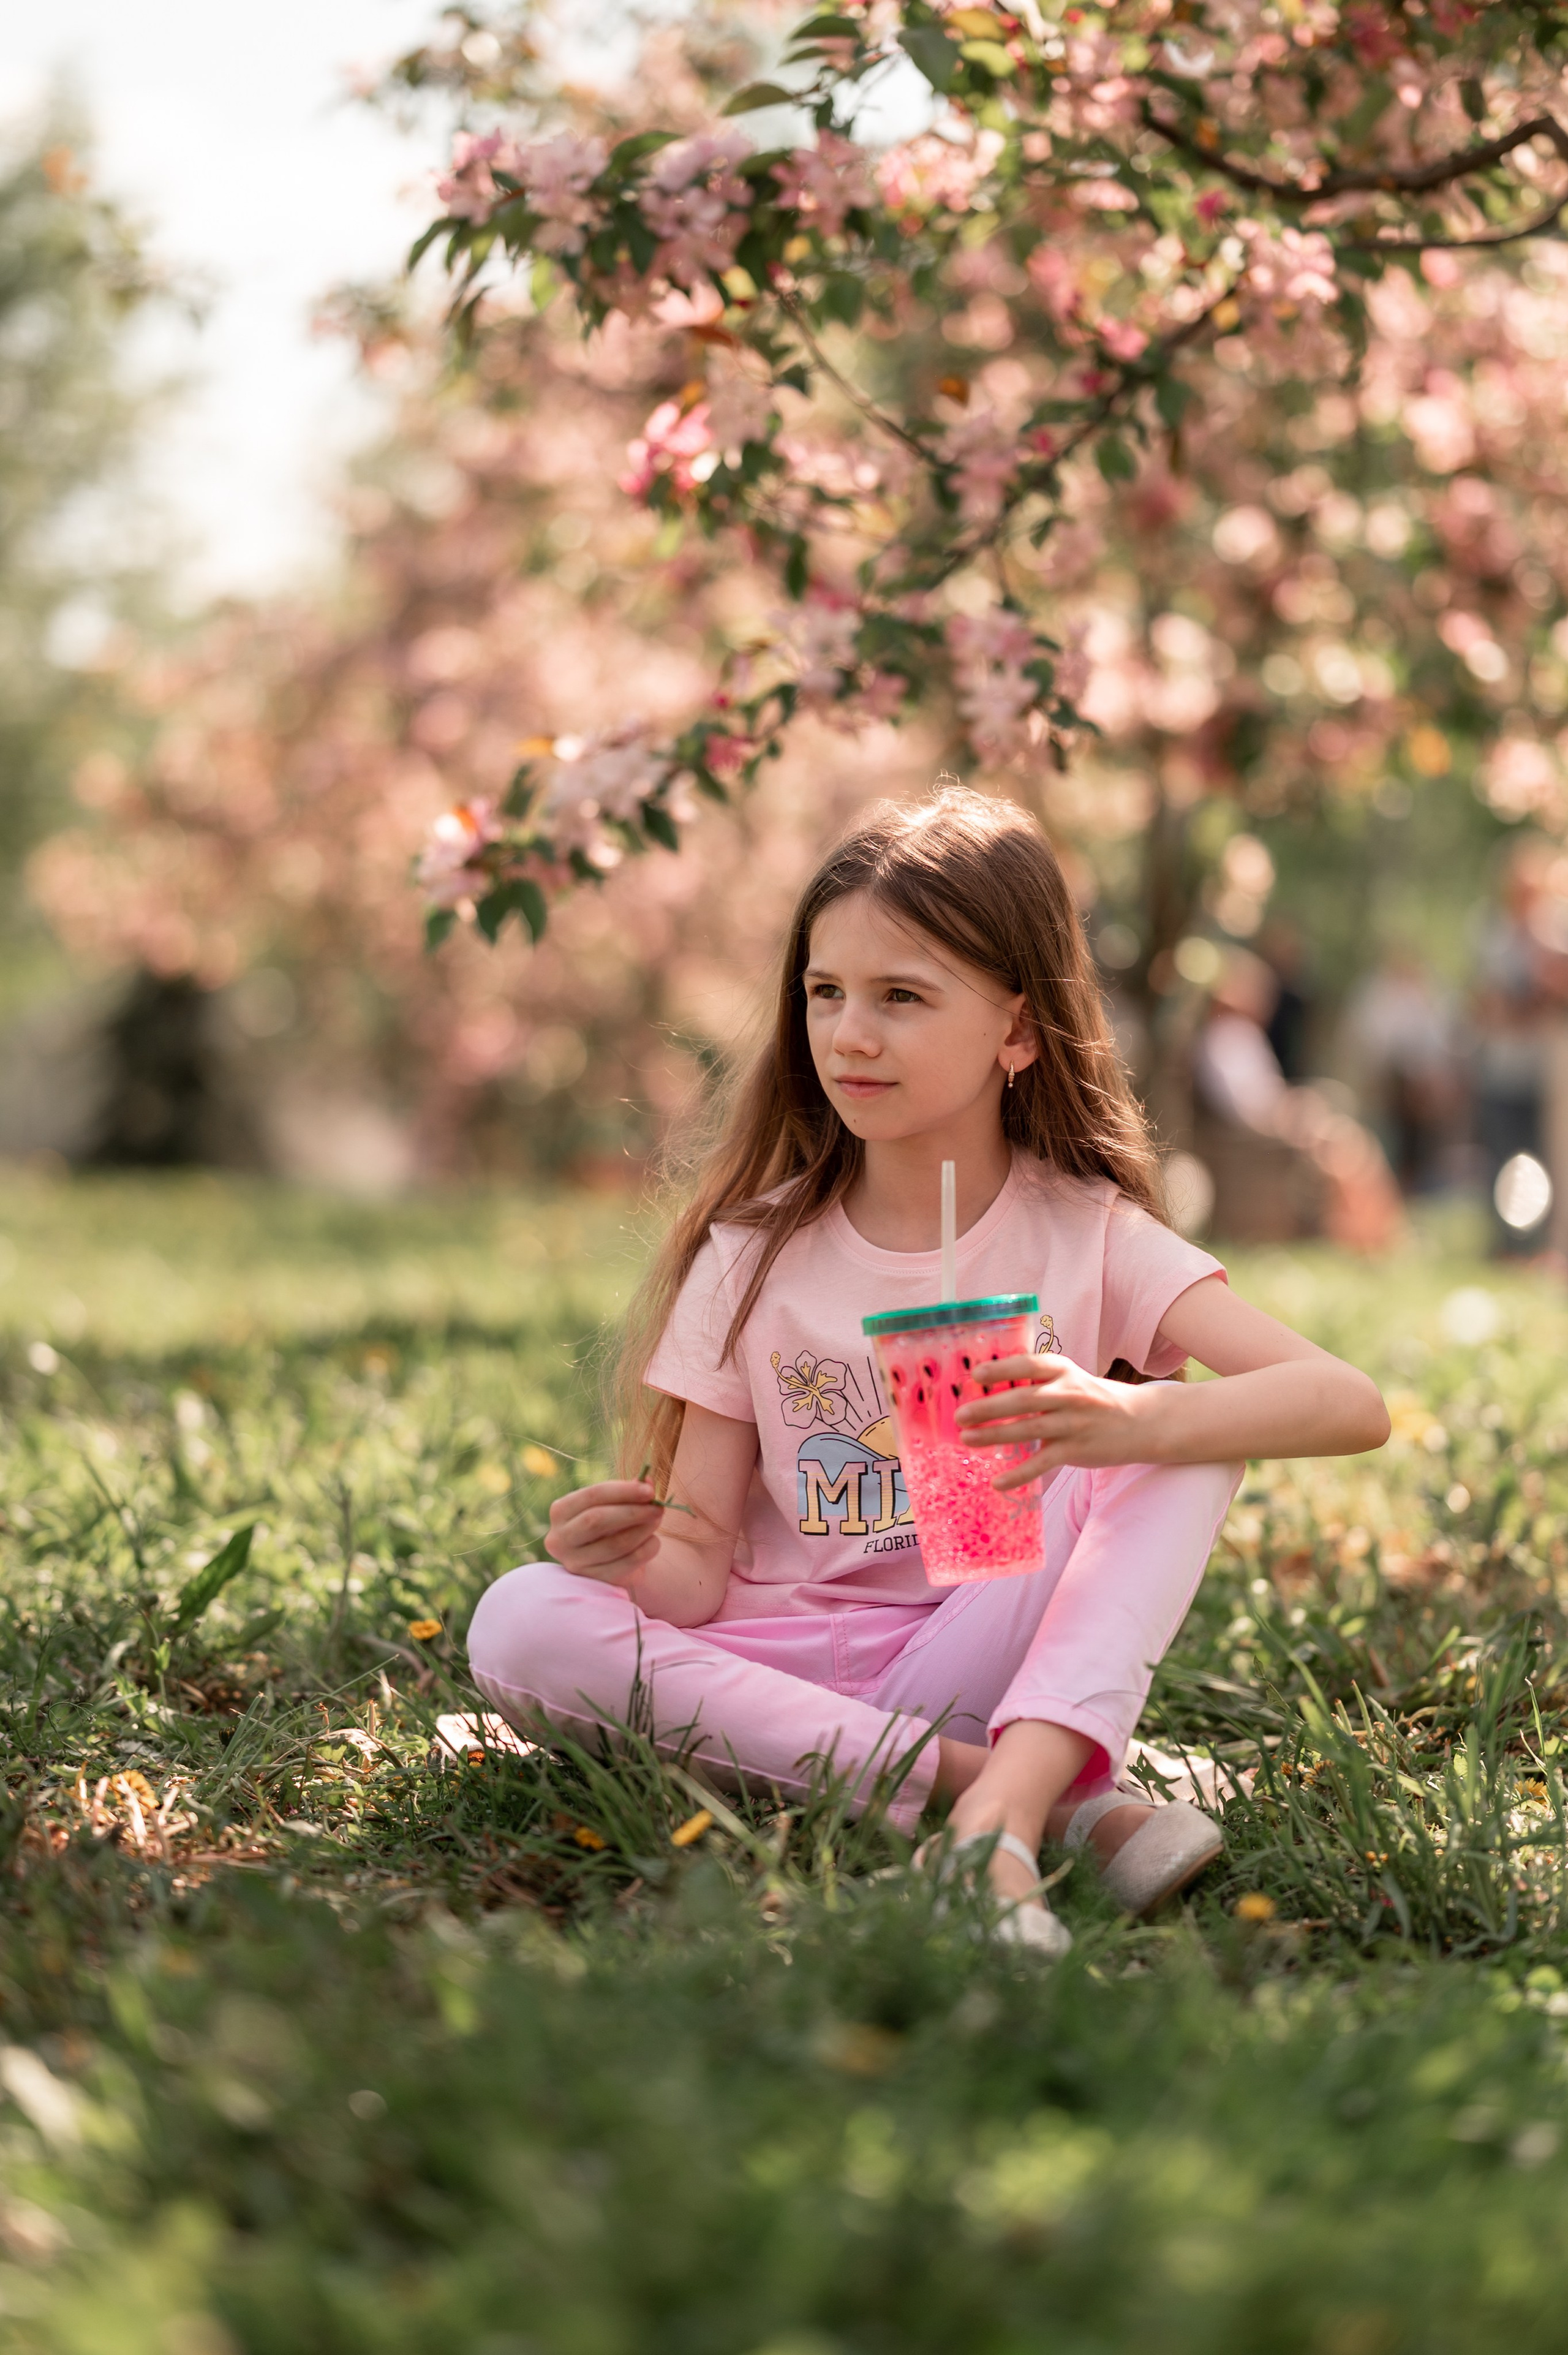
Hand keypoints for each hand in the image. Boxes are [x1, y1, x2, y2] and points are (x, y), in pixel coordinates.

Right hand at [544, 1480, 664, 1584]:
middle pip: (598, 1521)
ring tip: (657, 1520)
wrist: (606, 1558)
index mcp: (561, 1511)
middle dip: (633, 1512)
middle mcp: (560, 1539)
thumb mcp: (613, 1503)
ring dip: (643, 1530)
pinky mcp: (594, 1581)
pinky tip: (654, 1541)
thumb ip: (629, 1491)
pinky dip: (646, 1551)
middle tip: (657, 1508)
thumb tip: (648, 1482)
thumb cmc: (609, 1522)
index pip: (592, 1496)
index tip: (649, 1490)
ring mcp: (575, 1563)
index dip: (623, 1491)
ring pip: (615, 1545)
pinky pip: (626, 1565)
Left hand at [955, 1355, 1151, 1485]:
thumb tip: (988, 1387)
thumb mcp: (1070, 1379)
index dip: (1002, 1369)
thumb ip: (1036, 1381)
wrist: (1141, 1421)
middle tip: (960, 1415)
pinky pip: (1043, 1463)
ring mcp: (1074, 1423)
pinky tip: (997, 1483)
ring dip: (995, 1435)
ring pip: (1029, 1429)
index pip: (1029, 1365)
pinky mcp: (1077, 1450)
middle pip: (1024, 1399)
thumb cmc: (1093, 1398)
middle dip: (990, 1407)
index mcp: (1063, 1370)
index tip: (975, 1375)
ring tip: (967, 1440)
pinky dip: (1019, 1474)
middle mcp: (1069, 1394)